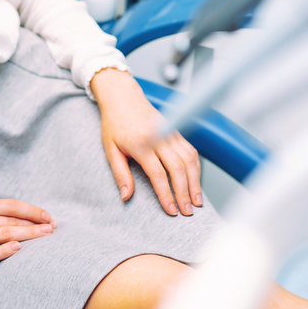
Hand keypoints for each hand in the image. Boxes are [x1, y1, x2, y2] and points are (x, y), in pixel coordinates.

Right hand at [0, 199, 55, 273]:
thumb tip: (19, 218)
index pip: (11, 205)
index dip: (31, 210)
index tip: (47, 215)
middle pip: (12, 220)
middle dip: (35, 224)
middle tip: (53, 227)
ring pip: (6, 234)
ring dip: (28, 235)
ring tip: (45, 236)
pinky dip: (6, 250)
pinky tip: (19, 249)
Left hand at [89, 68, 203, 216]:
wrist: (122, 97)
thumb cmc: (114, 123)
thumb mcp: (110, 149)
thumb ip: (120, 174)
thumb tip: (126, 196)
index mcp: (140, 144)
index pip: (158, 174)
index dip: (166, 195)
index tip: (171, 210)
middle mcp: (158, 137)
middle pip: (178, 168)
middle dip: (185, 193)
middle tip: (188, 211)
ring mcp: (169, 133)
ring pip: (189, 159)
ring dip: (195, 181)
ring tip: (197, 201)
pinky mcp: (175, 130)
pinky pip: (191, 150)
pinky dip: (196, 167)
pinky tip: (195, 181)